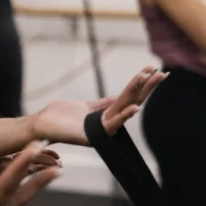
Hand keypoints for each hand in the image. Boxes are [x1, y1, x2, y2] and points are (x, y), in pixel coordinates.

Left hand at [31, 65, 166, 144]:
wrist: (41, 126)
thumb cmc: (60, 117)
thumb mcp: (85, 106)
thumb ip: (102, 104)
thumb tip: (118, 98)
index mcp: (107, 114)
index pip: (130, 97)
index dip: (142, 84)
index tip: (154, 69)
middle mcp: (107, 122)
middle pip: (132, 101)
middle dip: (148, 87)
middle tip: (164, 73)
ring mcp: (101, 130)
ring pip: (124, 109)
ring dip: (138, 93)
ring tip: (151, 79)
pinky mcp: (92, 135)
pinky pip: (111, 125)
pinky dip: (123, 116)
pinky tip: (135, 108)